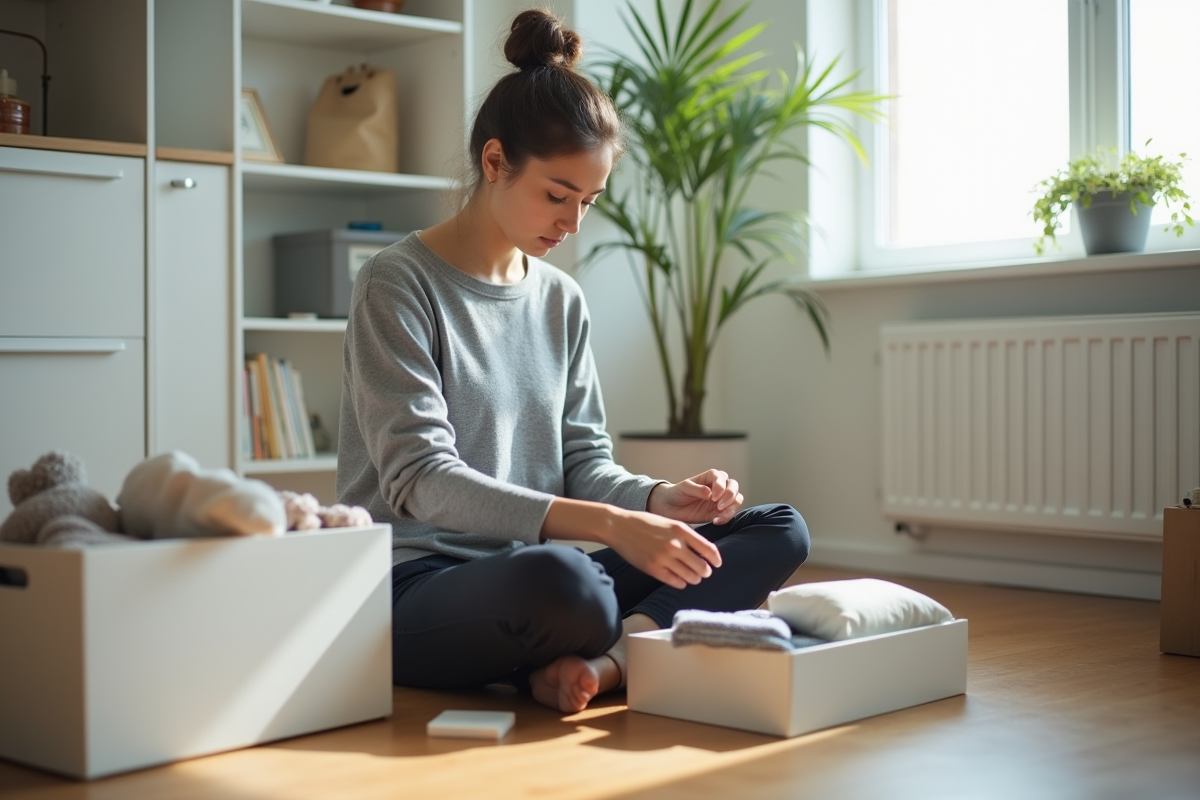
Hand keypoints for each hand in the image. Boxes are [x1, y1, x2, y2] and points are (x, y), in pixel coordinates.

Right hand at [603, 508, 722, 589]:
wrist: (619, 526)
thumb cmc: (646, 523)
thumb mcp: (670, 523)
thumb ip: (687, 536)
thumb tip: (705, 552)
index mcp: (681, 530)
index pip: (708, 549)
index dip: (716, 560)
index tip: (717, 564)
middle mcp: (674, 544)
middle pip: (702, 567)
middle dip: (705, 571)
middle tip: (704, 572)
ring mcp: (663, 558)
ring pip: (690, 577)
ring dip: (694, 579)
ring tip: (692, 577)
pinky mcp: (653, 569)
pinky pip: (675, 582)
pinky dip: (681, 583)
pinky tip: (680, 580)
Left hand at [647, 469, 743, 525]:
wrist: (670, 508)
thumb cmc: (676, 493)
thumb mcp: (684, 488)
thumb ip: (697, 489)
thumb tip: (709, 493)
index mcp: (710, 477)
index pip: (721, 477)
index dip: (720, 486)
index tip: (713, 497)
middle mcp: (718, 487)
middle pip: (734, 486)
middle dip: (730, 496)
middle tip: (719, 506)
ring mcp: (720, 500)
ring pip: (736, 499)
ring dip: (731, 508)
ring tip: (719, 516)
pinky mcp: (719, 512)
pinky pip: (730, 513)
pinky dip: (727, 517)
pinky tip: (716, 521)